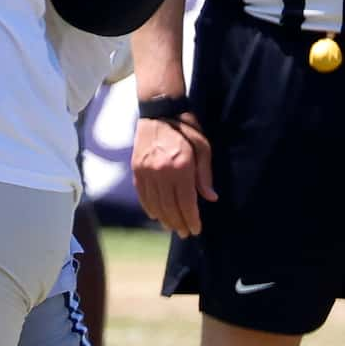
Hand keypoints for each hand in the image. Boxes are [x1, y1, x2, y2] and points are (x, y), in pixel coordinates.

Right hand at [132, 111, 215, 237]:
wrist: (159, 111)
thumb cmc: (187, 128)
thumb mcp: (204, 148)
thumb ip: (204, 175)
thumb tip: (210, 198)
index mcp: (180, 166)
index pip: (185, 201)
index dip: (191, 218)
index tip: (196, 229)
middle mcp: (160, 171)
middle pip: (169, 205)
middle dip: (178, 222)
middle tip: (185, 233)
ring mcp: (145, 170)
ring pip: (154, 202)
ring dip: (164, 218)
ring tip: (172, 227)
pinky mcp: (136, 168)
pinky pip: (142, 193)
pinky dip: (149, 206)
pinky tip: (156, 215)